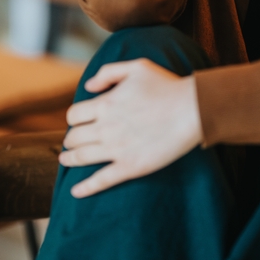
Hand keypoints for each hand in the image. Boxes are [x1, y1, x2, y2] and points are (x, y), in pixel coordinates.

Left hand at [59, 58, 203, 197]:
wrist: (193, 110)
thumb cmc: (168, 86)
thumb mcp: (137, 67)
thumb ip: (108, 73)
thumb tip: (88, 86)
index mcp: (105, 104)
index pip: (74, 115)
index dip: (74, 118)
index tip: (79, 121)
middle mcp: (106, 127)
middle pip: (74, 137)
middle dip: (71, 139)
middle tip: (73, 141)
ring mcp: (117, 149)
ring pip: (82, 157)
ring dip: (70, 159)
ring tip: (66, 160)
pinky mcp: (130, 167)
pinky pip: (102, 180)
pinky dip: (85, 188)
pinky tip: (76, 192)